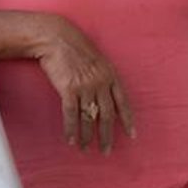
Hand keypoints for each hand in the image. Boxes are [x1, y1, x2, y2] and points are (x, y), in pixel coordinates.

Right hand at [34, 15, 134, 153]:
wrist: (55, 37)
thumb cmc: (74, 46)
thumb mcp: (97, 58)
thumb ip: (103, 76)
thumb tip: (105, 95)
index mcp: (110, 74)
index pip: (123, 102)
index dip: (128, 120)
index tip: (132, 135)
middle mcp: (100, 82)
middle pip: (107, 115)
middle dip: (107, 135)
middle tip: (106, 150)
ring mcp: (85, 86)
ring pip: (89, 118)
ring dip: (88, 136)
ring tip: (86, 149)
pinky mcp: (68, 89)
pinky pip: (71, 115)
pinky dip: (71, 129)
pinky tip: (71, 140)